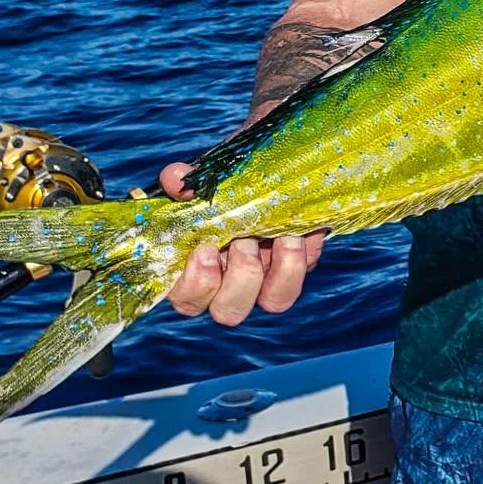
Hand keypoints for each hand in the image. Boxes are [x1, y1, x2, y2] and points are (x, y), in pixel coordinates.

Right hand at [160, 160, 325, 324]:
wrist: (265, 172)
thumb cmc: (223, 185)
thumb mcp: (205, 180)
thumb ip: (188, 183)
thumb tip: (175, 178)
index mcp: (197, 270)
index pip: (188, 300)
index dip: (196, 284)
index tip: (205, 249)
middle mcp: (231, 284)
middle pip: (230, 311)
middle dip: (241, 277)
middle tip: (244, 241)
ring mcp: (267, 279)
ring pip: (275, 302)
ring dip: (282, 270)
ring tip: (282, 236)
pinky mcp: (298, 265)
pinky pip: (307, 269)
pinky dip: (306, 249)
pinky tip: (300, 227)